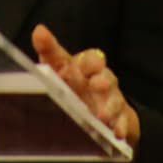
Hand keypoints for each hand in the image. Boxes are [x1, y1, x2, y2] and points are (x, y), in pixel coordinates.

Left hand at [32, 24, 140, 147]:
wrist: (94, 109)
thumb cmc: (73, 82)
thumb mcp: (58, 66)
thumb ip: (49, 50)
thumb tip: (39, 30)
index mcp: (85, 67)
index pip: (92, 58)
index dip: (88, 62)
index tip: (80, 66)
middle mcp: (101, 81)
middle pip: (106, 77)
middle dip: (103, 80)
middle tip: (96, 85)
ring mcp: (111, 100)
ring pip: (115, 100)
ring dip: (109, 107)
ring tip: (102, 116)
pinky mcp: (119, 118)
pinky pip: (123, 121)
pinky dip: (120, 127)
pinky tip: (117, 132)